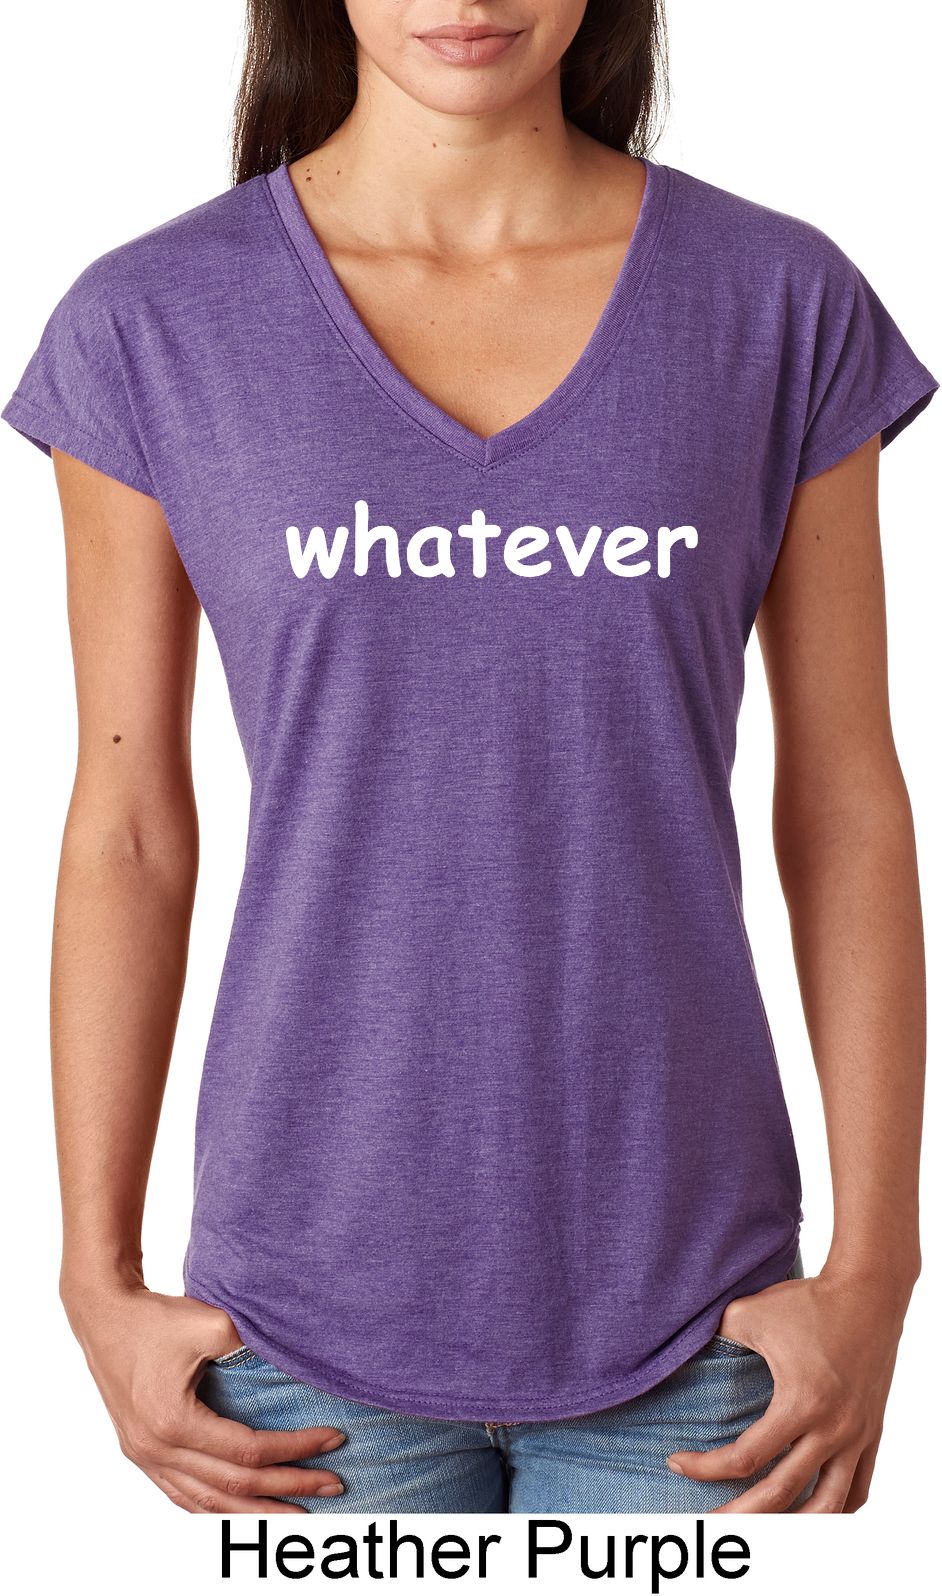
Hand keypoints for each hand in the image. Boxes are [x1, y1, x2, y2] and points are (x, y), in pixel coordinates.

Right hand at [61, 1279, 346, 1511]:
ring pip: (208, 1502)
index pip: (248, 1450)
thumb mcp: (209, 1323)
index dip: (296, 1449)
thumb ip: (250, 1347)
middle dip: (288, 1486)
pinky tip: (245, 1509)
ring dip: (256, 1511)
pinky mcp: (141, 1454)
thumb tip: (295, 1365)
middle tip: (334, 1484)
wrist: (103, 1315)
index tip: (333, 1438)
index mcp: (173, 1421)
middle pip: (234, 1485)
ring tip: (298, 1512)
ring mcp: (145, 1458)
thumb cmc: (154, 1318)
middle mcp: (156, 1450)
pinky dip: (219, 1507)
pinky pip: (184, 1495)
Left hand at [666, 1268, 912, 1512]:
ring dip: (794, 1528)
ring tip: (763, 1536)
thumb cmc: (807, 1301)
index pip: (745, 1458)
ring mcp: (856, 1436)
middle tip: (708, 1524)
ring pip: (828, 1507)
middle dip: (740, 1517)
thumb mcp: (748, 1312)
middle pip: (782, 1495)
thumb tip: (678, 1352)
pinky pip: (859, 1488)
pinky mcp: (872, 1433)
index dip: (704, 1468)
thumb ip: (714, 1338)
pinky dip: (836, 1509)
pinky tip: (812, 1513)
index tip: (676, 1462)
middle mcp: (831, 1429)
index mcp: (800, 1404)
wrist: (868, 1292)